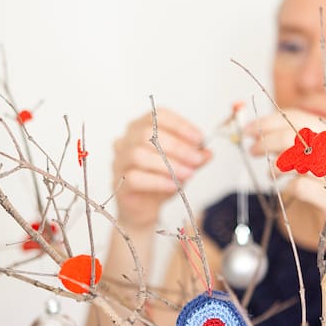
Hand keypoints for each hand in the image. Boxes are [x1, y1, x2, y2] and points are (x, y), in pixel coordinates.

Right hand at [112, 108, 210, 229]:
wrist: (144, 209)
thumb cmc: (161, 181)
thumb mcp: (183, 166)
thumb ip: (195, 158)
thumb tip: (207, 152)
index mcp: (140, 128)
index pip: (157, 116)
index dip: (180, 125)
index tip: (199, 139)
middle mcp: (125, 141)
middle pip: (146, 134)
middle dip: (177, 146)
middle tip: (196, 159)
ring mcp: (119, 161)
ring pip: (138, 155)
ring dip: (168, 164)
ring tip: (188, 174)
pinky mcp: (118, 183)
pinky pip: (134, 178)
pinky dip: (157, 181)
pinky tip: (173, 185)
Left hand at [245, 110, 325, 245]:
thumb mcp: (315, 158)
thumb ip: (293, 143)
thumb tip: (258, 130)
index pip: (299, 119)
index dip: (269, 122)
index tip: (248, 130)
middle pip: (295, 137)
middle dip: (267, 141)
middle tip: (252, 151)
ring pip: (299, 159)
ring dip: (276, 166)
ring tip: (271, 175)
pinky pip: (301, 186)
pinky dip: (288, 187)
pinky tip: (288, 189)